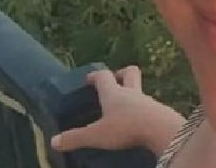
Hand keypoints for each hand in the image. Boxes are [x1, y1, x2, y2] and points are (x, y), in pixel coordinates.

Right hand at [50, 65, 186, 155]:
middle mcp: (131, 93)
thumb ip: (76, 138)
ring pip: (140, 91)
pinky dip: (143, 110)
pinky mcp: (160, 112)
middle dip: (121, 74)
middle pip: (129, 73)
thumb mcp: (97, 135)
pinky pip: (150, 106)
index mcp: (114, 93)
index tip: (90, 79)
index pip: (104, 76)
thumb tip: (53, 141)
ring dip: (133, 94)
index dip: (96, 76)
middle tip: (115, 80)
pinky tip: (139, 121)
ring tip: (126, 107)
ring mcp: (148, 101)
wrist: (162, 130)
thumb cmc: (126, 128)